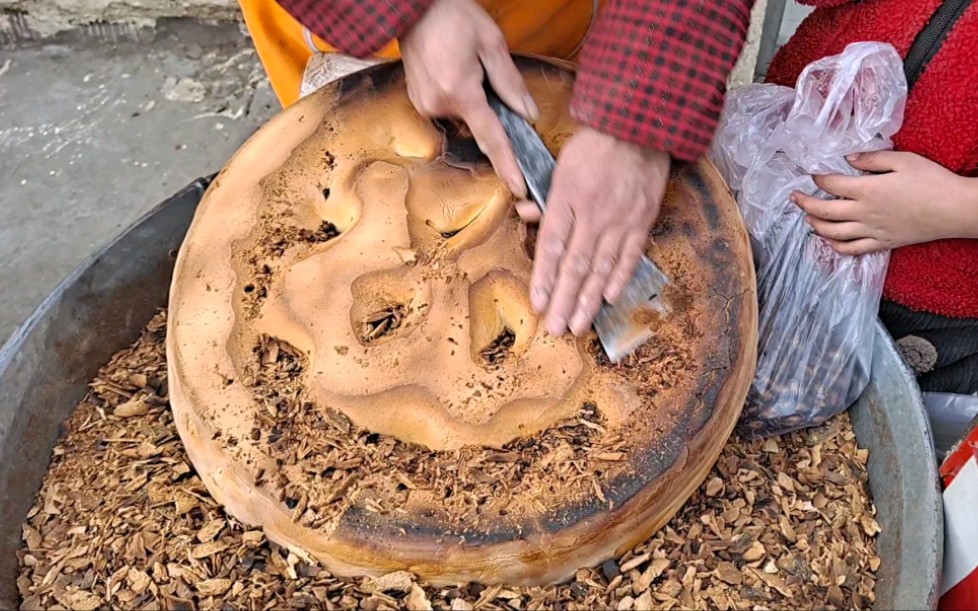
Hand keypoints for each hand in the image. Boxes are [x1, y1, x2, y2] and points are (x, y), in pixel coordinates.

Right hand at [400, 0, 535, 196]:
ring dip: (472, 99)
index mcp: (459, 91)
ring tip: (464, 64)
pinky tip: (454, 70)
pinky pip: (449, 109)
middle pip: (479, 124)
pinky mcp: (418, 102)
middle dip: (488, 107)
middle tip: (483, 71)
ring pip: (464, 116)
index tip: (519, 187)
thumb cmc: (453, 15)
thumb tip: (527, 114)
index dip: (508, 164)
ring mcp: (424, 105)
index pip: (491, 138)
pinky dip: (459, 97)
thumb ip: (510, 83)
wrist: (414, 5)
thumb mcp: (491, 42)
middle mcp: (438, 104)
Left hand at [517, 127, 669, 336]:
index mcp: (567, 198)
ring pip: (602, 267)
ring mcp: (621, 219)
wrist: (638, 125)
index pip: (552, 246)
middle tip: (556, 329)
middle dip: (565, 301)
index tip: (539, 304)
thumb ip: (545, 197)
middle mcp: (593, 213)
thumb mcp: (559, 165)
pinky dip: (620, 277)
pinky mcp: (643, 218)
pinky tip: (609, 298)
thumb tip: (526, 215)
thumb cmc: (592, 145)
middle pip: (576, 265)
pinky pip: (631, 254)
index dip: (545, 278)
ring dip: (590, 299)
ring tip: (579, 325)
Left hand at [791, 151, 976, 254]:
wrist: (953, 209)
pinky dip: (835, 246)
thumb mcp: (903, 160)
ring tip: (807, 219)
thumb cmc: (931, 181)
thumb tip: (848, 158)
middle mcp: (864, 212)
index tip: (811, 175)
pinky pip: (852, 249)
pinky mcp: (881, 243)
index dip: (818, 179)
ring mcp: (871, 230)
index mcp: (868, 189)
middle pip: (824, 211)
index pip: (832, 185)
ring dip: (815, 226)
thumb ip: (872, 159)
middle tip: (794, 197)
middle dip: (805, 204)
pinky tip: (828, 241)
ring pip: (833, 233)